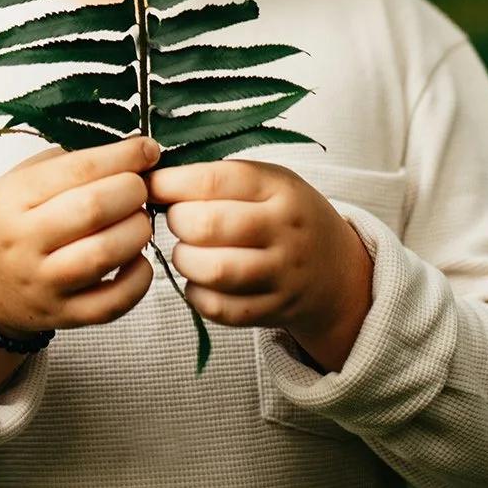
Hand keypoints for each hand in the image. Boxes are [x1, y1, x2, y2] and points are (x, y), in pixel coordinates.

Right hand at [0, 135, 161, 336]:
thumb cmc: (10, 223)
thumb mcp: (21, 180)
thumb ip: (71, 163)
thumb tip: (133, 151)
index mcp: (13, 199)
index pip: (78, 169)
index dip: (123, 156)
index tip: (147, 149)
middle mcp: (24, 243)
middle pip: (94, 208)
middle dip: (134, 190)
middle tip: (141, 187)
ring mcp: (44, 283)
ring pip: (106, 253)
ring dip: (138, 230)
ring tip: (138, 220)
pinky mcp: (64, 315)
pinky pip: (114, 301)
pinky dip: (138, 278)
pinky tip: (137, 259)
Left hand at [145, 159, 375, 371]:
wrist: (336, 270)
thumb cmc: (287, 217)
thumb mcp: (270, 182)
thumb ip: (221, 178)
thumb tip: (154, 179)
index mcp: (281, 188)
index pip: (214, 181)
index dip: (171, 184)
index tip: (151, 185)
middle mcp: (284, 231)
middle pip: (208, 225)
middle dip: (177, 222)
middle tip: (178, 220)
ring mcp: (282, 274)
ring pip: (212, 270)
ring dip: (184, 260)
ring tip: (187, 251)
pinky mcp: (274, 310)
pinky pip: (220, 308)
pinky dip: (197, 294)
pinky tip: (200, 280)